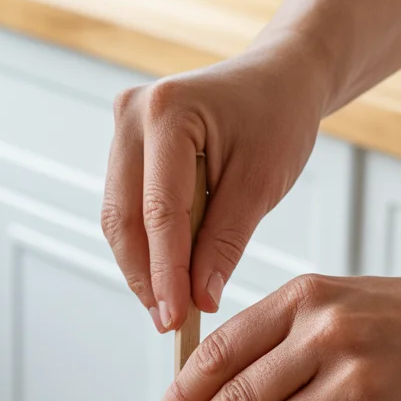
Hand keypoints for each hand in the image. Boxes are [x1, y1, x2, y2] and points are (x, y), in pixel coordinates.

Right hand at [101, 41, 327, 332]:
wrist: (280, 77)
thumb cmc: (279, 118)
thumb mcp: (262, 183)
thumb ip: (225, 241)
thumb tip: (199, 298)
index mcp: (167, 112)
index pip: (160, 212)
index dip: (165, 273)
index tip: (176, 319)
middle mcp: (133, 114)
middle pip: (125, 216)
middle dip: (146, 276)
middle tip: (169, 323)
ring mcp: (124, 126)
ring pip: (120, 216)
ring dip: (142, 265)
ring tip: (169, 307)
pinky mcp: (127, 143)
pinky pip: (128, 205)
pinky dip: (147, 243)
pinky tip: (166, 275)